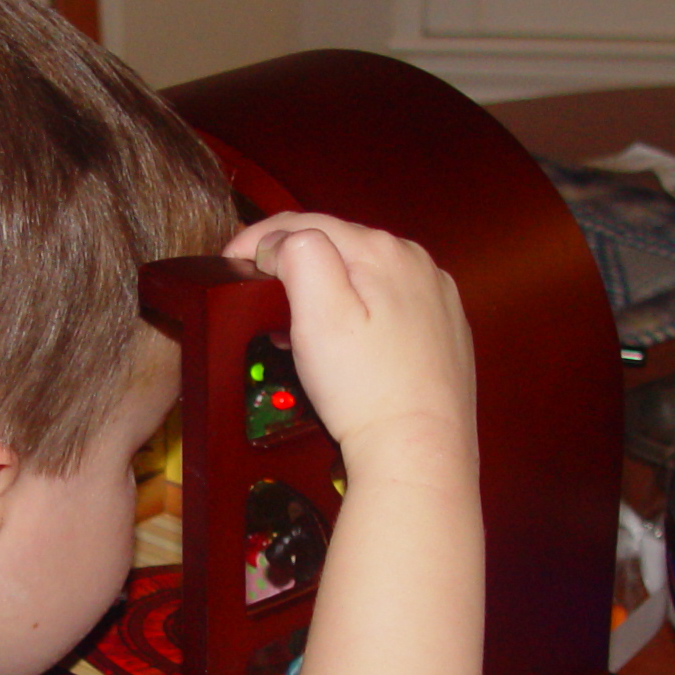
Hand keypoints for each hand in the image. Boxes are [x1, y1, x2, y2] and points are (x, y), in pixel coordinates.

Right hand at [223, 213, 476, 481]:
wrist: (419, 451)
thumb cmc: (365, 390)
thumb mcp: (319, 315)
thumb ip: (300, 256)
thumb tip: (285, 240)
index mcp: (382, 251)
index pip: (308, 223)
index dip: (259, 237)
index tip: (229, 260)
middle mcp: (416, 262)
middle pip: (339, 245)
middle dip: (294, 263)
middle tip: (257, 298)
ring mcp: (435, 294)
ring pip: (366, 273)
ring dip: (327, 286)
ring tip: (295, 325)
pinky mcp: (444, 327)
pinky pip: (392, 301)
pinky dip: (361, 310)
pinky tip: (344, 341)